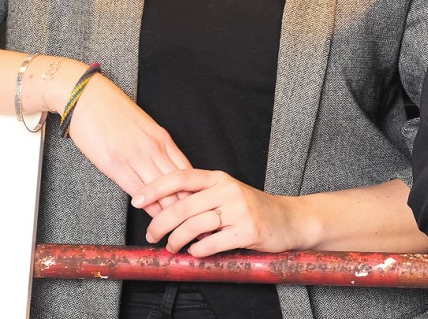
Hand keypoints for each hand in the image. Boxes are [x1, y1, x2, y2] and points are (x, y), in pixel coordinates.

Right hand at [63, 75, 189, 213]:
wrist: (88, 97)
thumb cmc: (113, 111)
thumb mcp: (143, 127)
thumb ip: (155, 147)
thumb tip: (162, 166)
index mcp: (163, 139)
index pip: (186, 171)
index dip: (193, 192)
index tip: (199, 207)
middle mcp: (154, 149)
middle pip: (178, 183)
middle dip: (187, 205)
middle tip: (194, 224)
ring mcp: (136, 156)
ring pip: (161, 189)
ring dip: (168, 210)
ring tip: (176, 228)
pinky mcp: (116, 163)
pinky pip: (137, 188)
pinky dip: (147, 204)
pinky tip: (152, 215)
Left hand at [132, 168, 305, 255]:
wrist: (290, 220)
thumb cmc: (253, 209)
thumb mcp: (228, 194)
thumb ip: (201, 197)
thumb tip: (162, 207)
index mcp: (221, 178)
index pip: (181, 177)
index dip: (155, 188)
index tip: (137, 200)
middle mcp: (229, 190)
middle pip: (182, 207)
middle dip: (159, 225)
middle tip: (151, 236)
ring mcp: (239, 210)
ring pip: (193, 226)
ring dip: (175, 241)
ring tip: (172, 247)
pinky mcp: (247, 230)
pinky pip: (210, 243)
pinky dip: (198, 250)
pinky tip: (196, 251)